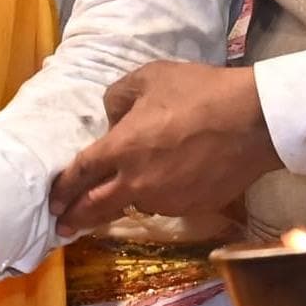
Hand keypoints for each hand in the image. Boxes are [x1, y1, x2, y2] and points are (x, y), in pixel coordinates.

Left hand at [48, 62, 280, 231]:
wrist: (253, 121)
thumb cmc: (199, 93)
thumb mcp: (150, 77)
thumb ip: (119, 97)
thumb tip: (113, 118)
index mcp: (122, 149)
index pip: (81, 174)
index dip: (64, 189)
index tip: (52, 201)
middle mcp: (137, 183)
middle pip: (96, 207)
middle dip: (76, 218)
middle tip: (62, 228)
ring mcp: (167, 200)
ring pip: (136, 203)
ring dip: (126, 200)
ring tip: (128, 190)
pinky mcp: (193, 208)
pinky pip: (168, 202)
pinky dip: (162, 194)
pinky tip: (172, 181)